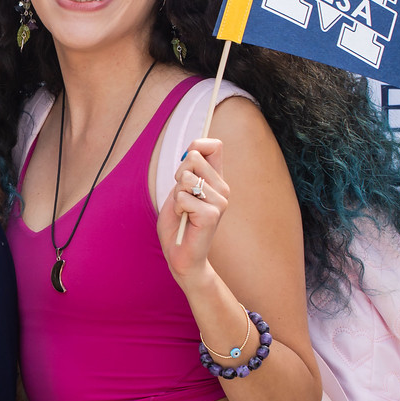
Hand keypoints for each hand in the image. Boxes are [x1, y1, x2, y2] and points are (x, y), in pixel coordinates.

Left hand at [156, 136, 230, 289]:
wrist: (181, 256)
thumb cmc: (178, 224)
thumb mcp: (178, 191)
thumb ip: (186, 172)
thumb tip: (192, 151)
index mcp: (216, 180)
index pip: (214, 146)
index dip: (197, 144)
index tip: (186, 158)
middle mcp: (222, 188)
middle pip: (194, 156)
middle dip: (178, 174)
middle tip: (181, 197)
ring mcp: (220, 201)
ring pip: (186, 178)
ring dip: (177, 195)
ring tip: (184, 211)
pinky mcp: (211, 215)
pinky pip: (182, 197)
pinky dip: (177, 208)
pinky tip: (185, 220)